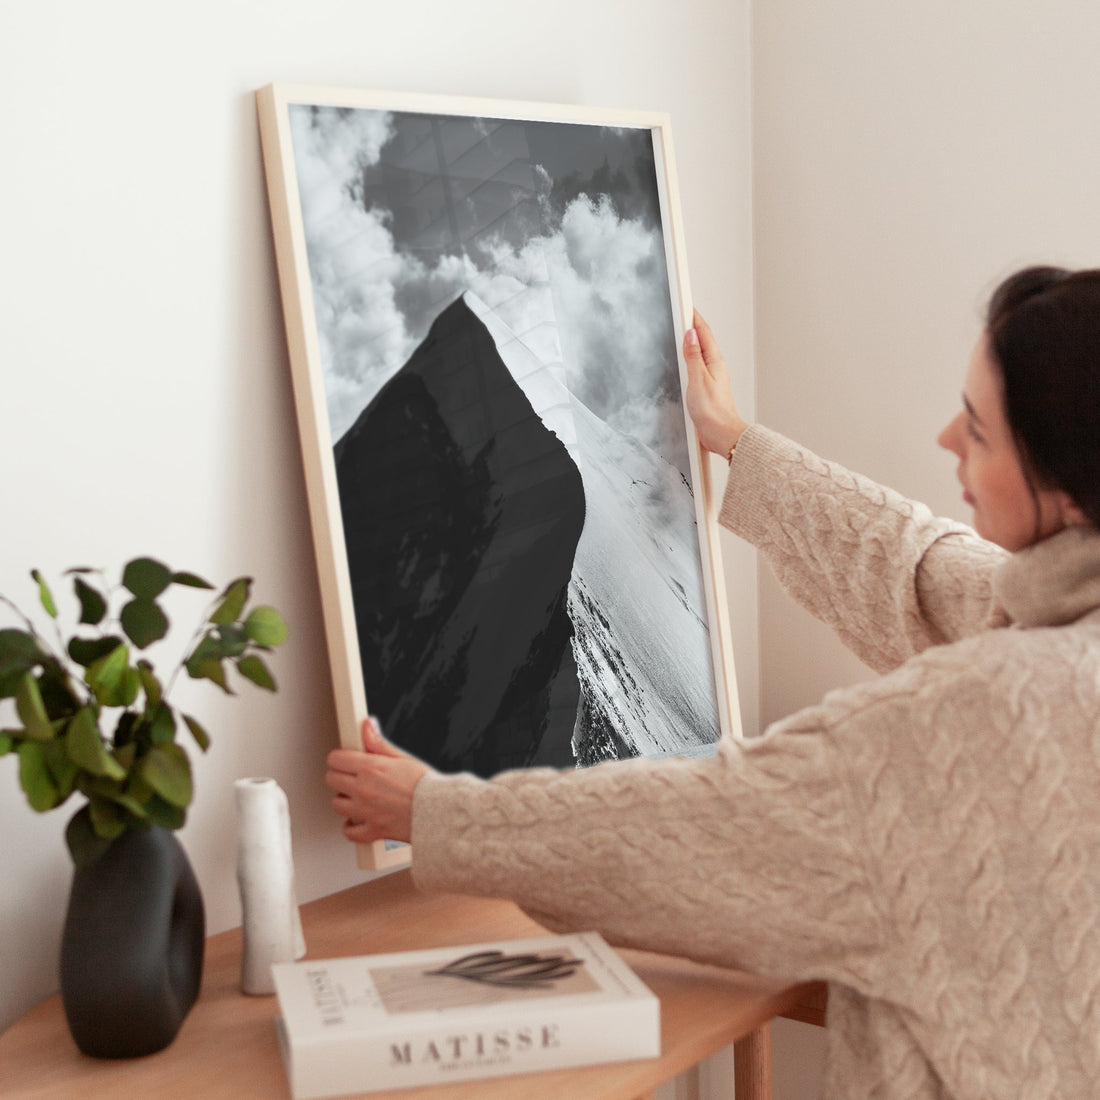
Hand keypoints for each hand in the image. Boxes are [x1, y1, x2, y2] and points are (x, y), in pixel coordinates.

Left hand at [325, 717, 430, 844]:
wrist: (440, 811)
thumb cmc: (426, 785)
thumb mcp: (402, 758)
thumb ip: (379, 743)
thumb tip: (367, 726)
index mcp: (371, 768)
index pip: (336, 759)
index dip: (340, 758)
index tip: (345, 760)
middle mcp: (364, 789)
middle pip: (331, 780)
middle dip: (339, 776)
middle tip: (351, 777)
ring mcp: (366, 811)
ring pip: (336, 805)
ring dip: (344, 800)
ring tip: (356, 797)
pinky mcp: (372, 830)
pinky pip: (349, 832)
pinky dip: (351, 827)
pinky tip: (358, 820)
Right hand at [683, 310, 748, 457]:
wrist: (722, 434)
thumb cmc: (713, 411)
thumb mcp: (698, 380)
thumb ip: (693, 356)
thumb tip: (690, 335)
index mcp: (714, 360)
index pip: (703, 332)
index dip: (694, 317)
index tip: (686, 305)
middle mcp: (715, 366)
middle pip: (702, 340)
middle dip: (692, 325)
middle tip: (682, 312)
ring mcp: (712, 376)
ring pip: (700, 352)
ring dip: (692, 341)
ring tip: (682, 330)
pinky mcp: (707, 387)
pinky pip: (697, 365)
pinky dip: (690, 357)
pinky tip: (685, 360)